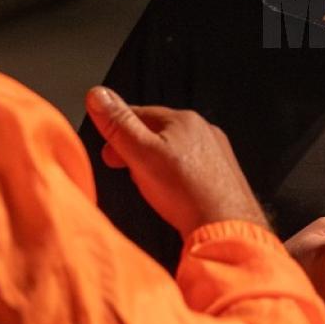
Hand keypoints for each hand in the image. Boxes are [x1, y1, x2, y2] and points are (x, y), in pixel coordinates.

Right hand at [86, 87, 266, 234]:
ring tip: (148, 186)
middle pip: (157, 133)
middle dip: (135, 149)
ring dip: (155, 164)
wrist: (226, 227)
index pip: (139, 113)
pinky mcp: (221, 176)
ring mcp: (216, 154)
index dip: (116, 130)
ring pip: (174, 152)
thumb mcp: (141, 154)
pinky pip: (190, 170)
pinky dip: (175, 178)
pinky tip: (171, 195)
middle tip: (124, 170)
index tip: (107, 149)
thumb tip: (98, 96)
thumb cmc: (186, 192)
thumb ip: (118, 125)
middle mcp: (205, 131)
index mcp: (184, 119)